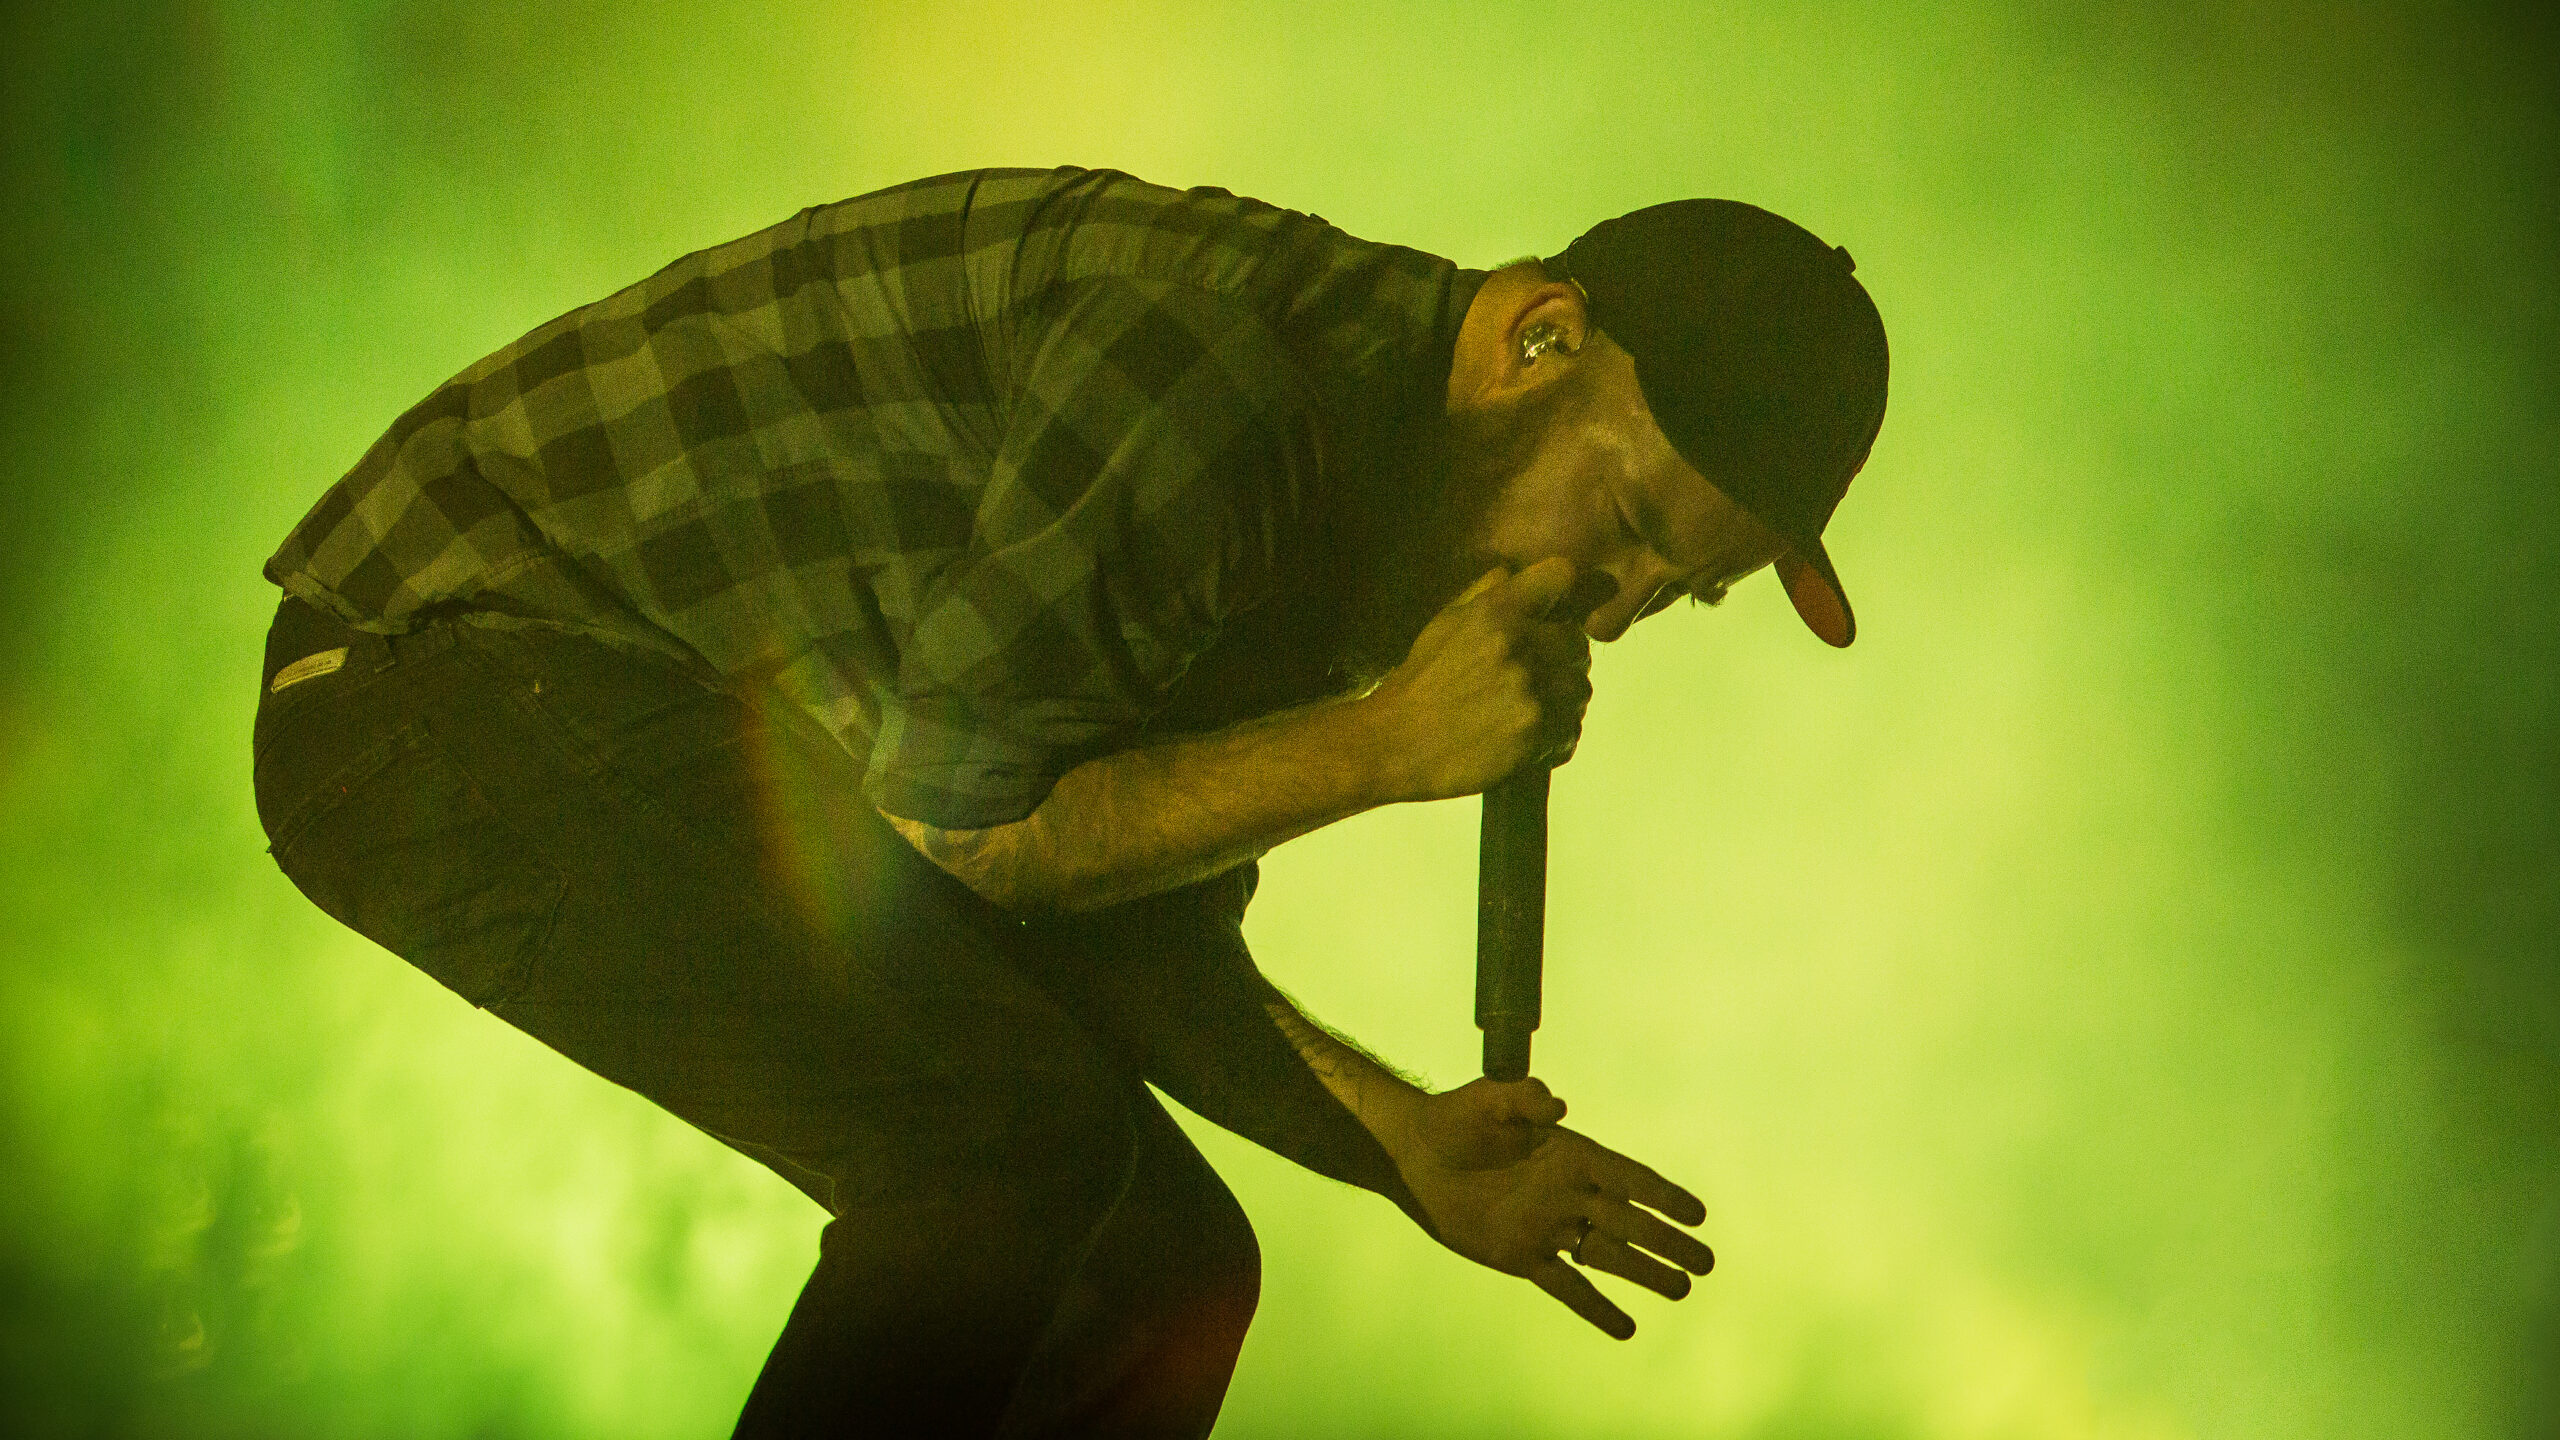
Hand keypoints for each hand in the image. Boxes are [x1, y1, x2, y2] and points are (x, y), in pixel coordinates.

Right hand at [1362, 559, 1597, 802]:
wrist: (1397, 744)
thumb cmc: (1419, 682)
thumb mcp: (1443, 624)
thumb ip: (1483, 594)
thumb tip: (1514, 571)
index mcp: (1496, 611)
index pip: (1561, 575)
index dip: (1559, 591)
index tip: (1550, 612)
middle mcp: (1521, 646)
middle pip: (1577, 642)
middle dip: (1560, 657)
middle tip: (1535, 674)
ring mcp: (1533, 693)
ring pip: (1578, 689)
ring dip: (1560, 699)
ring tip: (1528, 709)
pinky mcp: (1537, 735)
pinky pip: (1570, 730)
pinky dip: (1554, 736)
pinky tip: (1526, 737)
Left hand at [1392, 1077, 1713, 1339]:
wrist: (1413, 1155)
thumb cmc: (1453, 1119)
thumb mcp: (1487, 1099)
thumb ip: (1523, 1097)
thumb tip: (1558, 1107)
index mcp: (1570, 1154)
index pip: (1627, 1178)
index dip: (1663, 1196)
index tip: (1698, 1214)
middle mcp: (1567, 1193)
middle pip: (1629, 1223)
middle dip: (1668, 1242)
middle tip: (1709, 1263)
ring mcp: (1548, 1226)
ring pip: (1607, 1256)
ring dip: (1645, 1274)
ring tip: (1683, 1289)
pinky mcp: (1523, 1255)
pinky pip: (1567, 1286)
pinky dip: (1595, 1307)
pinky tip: (1626, 1328)